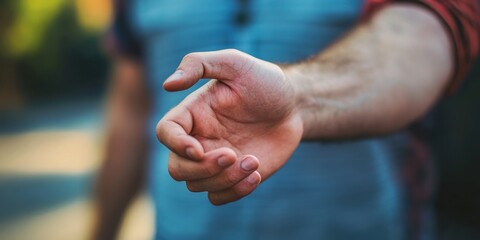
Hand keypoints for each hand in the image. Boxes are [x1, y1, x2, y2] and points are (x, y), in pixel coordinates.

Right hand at [156, 49, 302, 204]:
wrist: (294, 106)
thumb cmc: (265, 81)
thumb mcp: (235, 63)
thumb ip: (199, 64)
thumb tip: (167, 84)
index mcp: (193, 114)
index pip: (165, 133)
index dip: (176, 145)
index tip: (199, 149)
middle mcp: (199, 139)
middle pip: (177, 168)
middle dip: (203, 169)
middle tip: (233, 154)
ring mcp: (215, 160)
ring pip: (198, 185)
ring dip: (225, 179)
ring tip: (253, 161)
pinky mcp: (233, 176)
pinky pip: (219, 197)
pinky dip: (235, 192)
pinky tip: (257, 174)